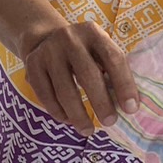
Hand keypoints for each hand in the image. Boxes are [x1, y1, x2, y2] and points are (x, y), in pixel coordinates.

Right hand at [20, 21, 137, 134]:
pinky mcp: (31, 65)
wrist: (45, 38)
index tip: (131, 109)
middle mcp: (69, 38)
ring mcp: (48, 51)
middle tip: (110, 122)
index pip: (113, 58)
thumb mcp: (98, 50)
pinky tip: (69, 120)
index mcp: (93, 32)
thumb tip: (127, 106)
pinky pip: (46, 95)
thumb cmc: (83, 52)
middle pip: (88, 74)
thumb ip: (111, 71)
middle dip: (101, 102)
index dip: (124, 85)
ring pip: (64, 89)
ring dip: (78, 114)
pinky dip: (58, 112)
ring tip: (88, 130)